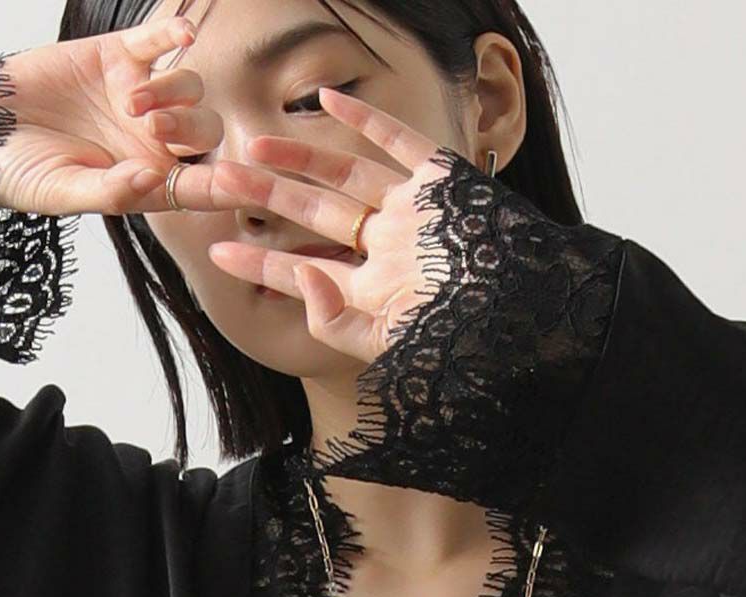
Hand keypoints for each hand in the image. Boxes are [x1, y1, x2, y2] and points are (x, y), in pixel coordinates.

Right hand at [0, 16, 241, 218]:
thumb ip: (111, 192)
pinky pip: (159, 41)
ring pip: (188, 89)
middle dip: (188, 130)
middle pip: (202, 133)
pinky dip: (173, 36)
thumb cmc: (17, 173)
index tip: (238, 183)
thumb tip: (153, 183)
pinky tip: (181, 35)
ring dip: (171, 93)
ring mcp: (136, 95)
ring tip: (130, 101)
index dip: (222, 185)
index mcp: (144, 182)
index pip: (196, 186)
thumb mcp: (62, 194)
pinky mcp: (117, 55)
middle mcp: (148, 141)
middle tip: (153, 129)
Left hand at [205, 86, 466, 365]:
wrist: (529, 315)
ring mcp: (413, 213)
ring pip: (345, 177)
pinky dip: (364, 119)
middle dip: (264, 197)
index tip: (216, 251)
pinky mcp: (442, 180)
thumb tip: (297, 273)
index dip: (258, 263)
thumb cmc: (461, 342)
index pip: (301, 273)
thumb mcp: (388, 348)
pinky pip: (397, 141)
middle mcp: (387, 250)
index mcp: (372, 292)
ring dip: (300, 157)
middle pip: (314, 216)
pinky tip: (325, 101)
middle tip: (216, 177)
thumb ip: (335, 320)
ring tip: (254, 142)